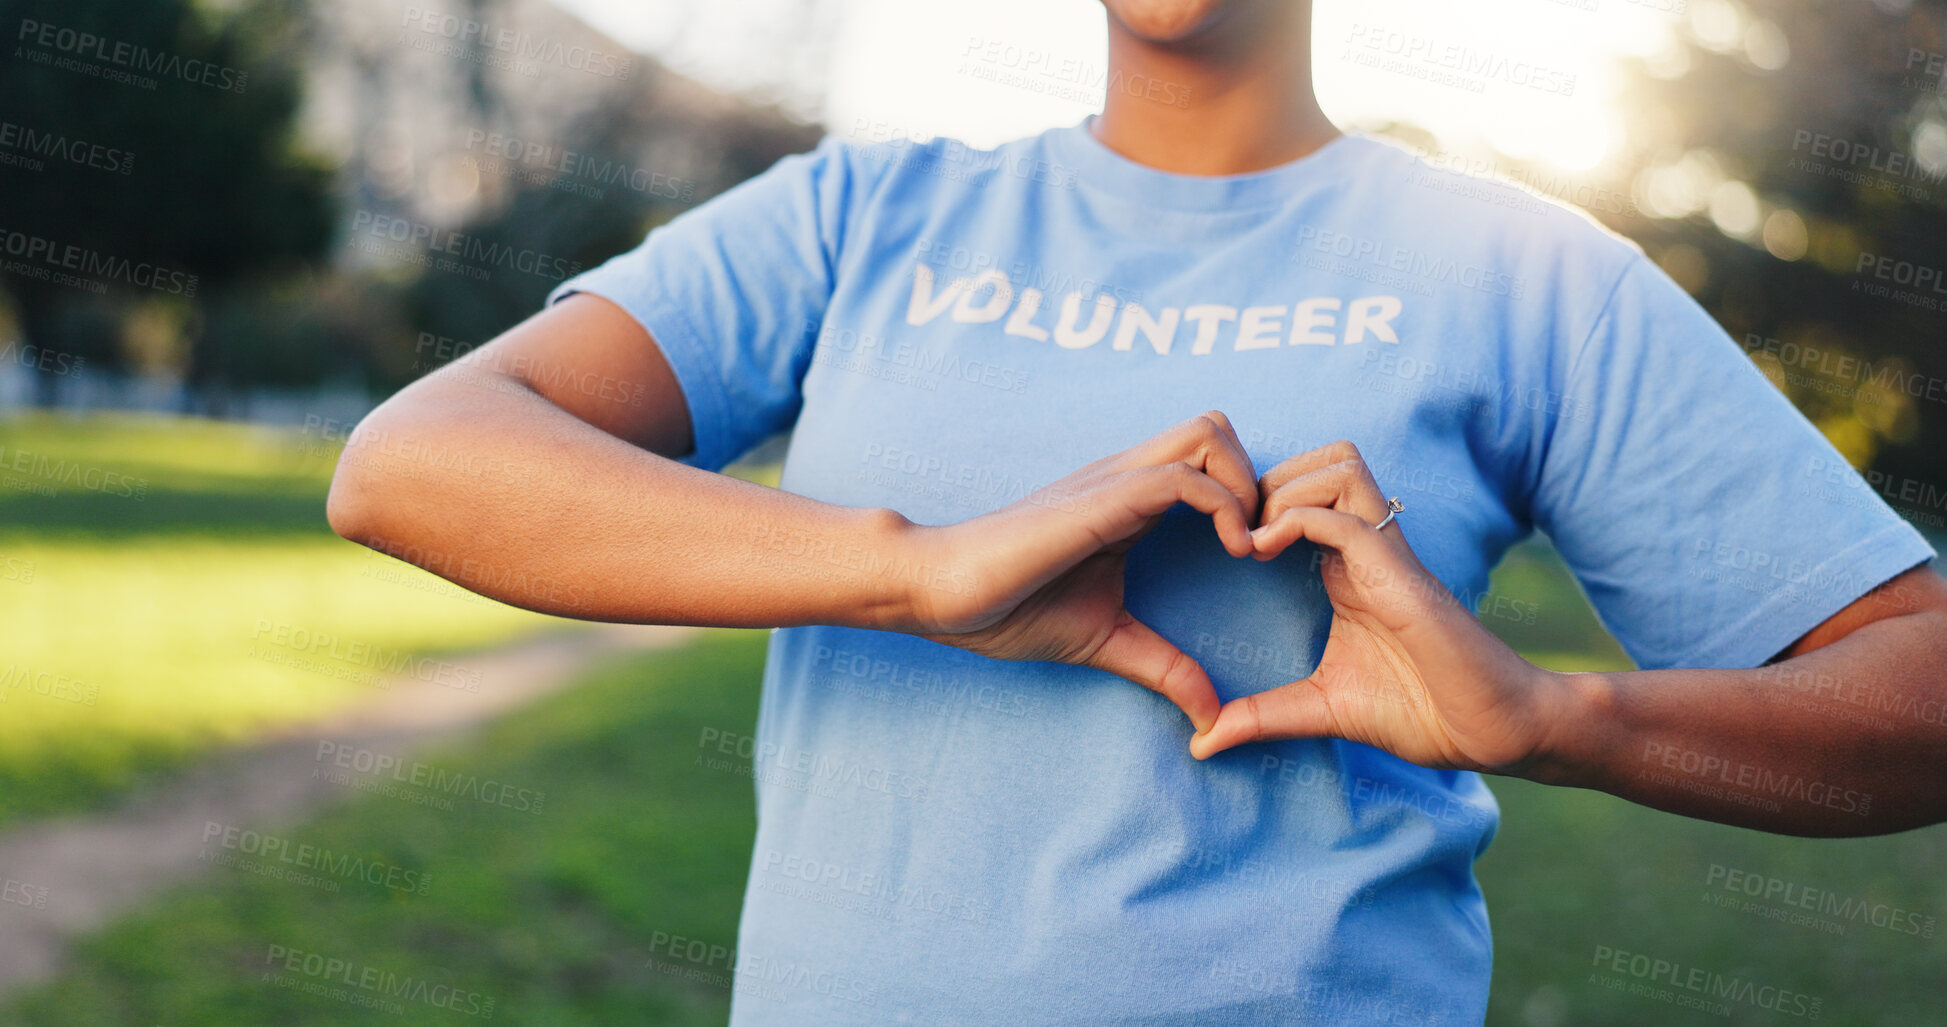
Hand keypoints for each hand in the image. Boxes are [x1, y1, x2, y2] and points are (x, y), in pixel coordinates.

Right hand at [900, 412, 1260, 733]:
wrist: (940, 593)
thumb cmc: (1007, 608)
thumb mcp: (1106, 639)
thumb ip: (1164, 667)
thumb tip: (1211, 718)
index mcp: (1129, 502)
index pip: (1209, 460)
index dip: (1248, 499)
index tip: (1258, 558)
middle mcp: (1127, 478)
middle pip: (1217, 428)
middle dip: (1257, 479)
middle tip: (1260, 544)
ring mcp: (1115, 482)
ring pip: (1209, 433)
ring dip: (1246, 485)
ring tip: (1246, 547)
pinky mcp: (1101, 500)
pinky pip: (1183, 476)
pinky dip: (1224, 506)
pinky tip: (1230, 552)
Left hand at [1186, 440, 1565, 772]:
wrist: (1493, 731)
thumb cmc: (1423, 712)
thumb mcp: (1320, 709)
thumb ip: (1261, 716)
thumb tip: (1202, 743)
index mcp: (1349, 567)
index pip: (1308, 490)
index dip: (1260, 499)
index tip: (1224, 543)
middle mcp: (1369, 548)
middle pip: (1325, 460)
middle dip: (1269, 478)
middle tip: (1236, 531)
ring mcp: (1387, 554)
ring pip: (1339, 468)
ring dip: (1286, 490)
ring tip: (1253, 540)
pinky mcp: (1398, 572)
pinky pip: (1344, 516)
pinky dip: (1296, 519)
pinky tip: (1264, 553)